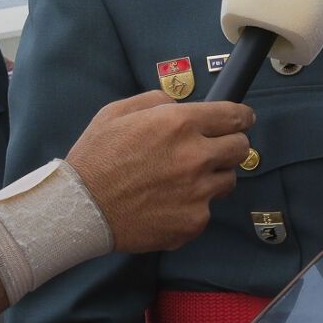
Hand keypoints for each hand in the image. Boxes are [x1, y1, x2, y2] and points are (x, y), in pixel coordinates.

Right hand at [65, 91, 253, 252]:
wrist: (79, 209)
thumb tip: (183, 105)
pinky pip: (207, 209)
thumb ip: (157, 101)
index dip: (242, 117)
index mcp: (179, 124)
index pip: (235, 116)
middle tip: (213, 150)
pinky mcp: (193, 221)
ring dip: (212, 177)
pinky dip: (193, 206)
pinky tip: (168, 203)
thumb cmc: (96, 158)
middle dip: (230, 145)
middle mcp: (195, 156)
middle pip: (241, 148)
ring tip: (182, 180)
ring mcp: (198, 192)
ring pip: (228, 180)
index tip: (243, 120)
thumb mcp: (118, 112)